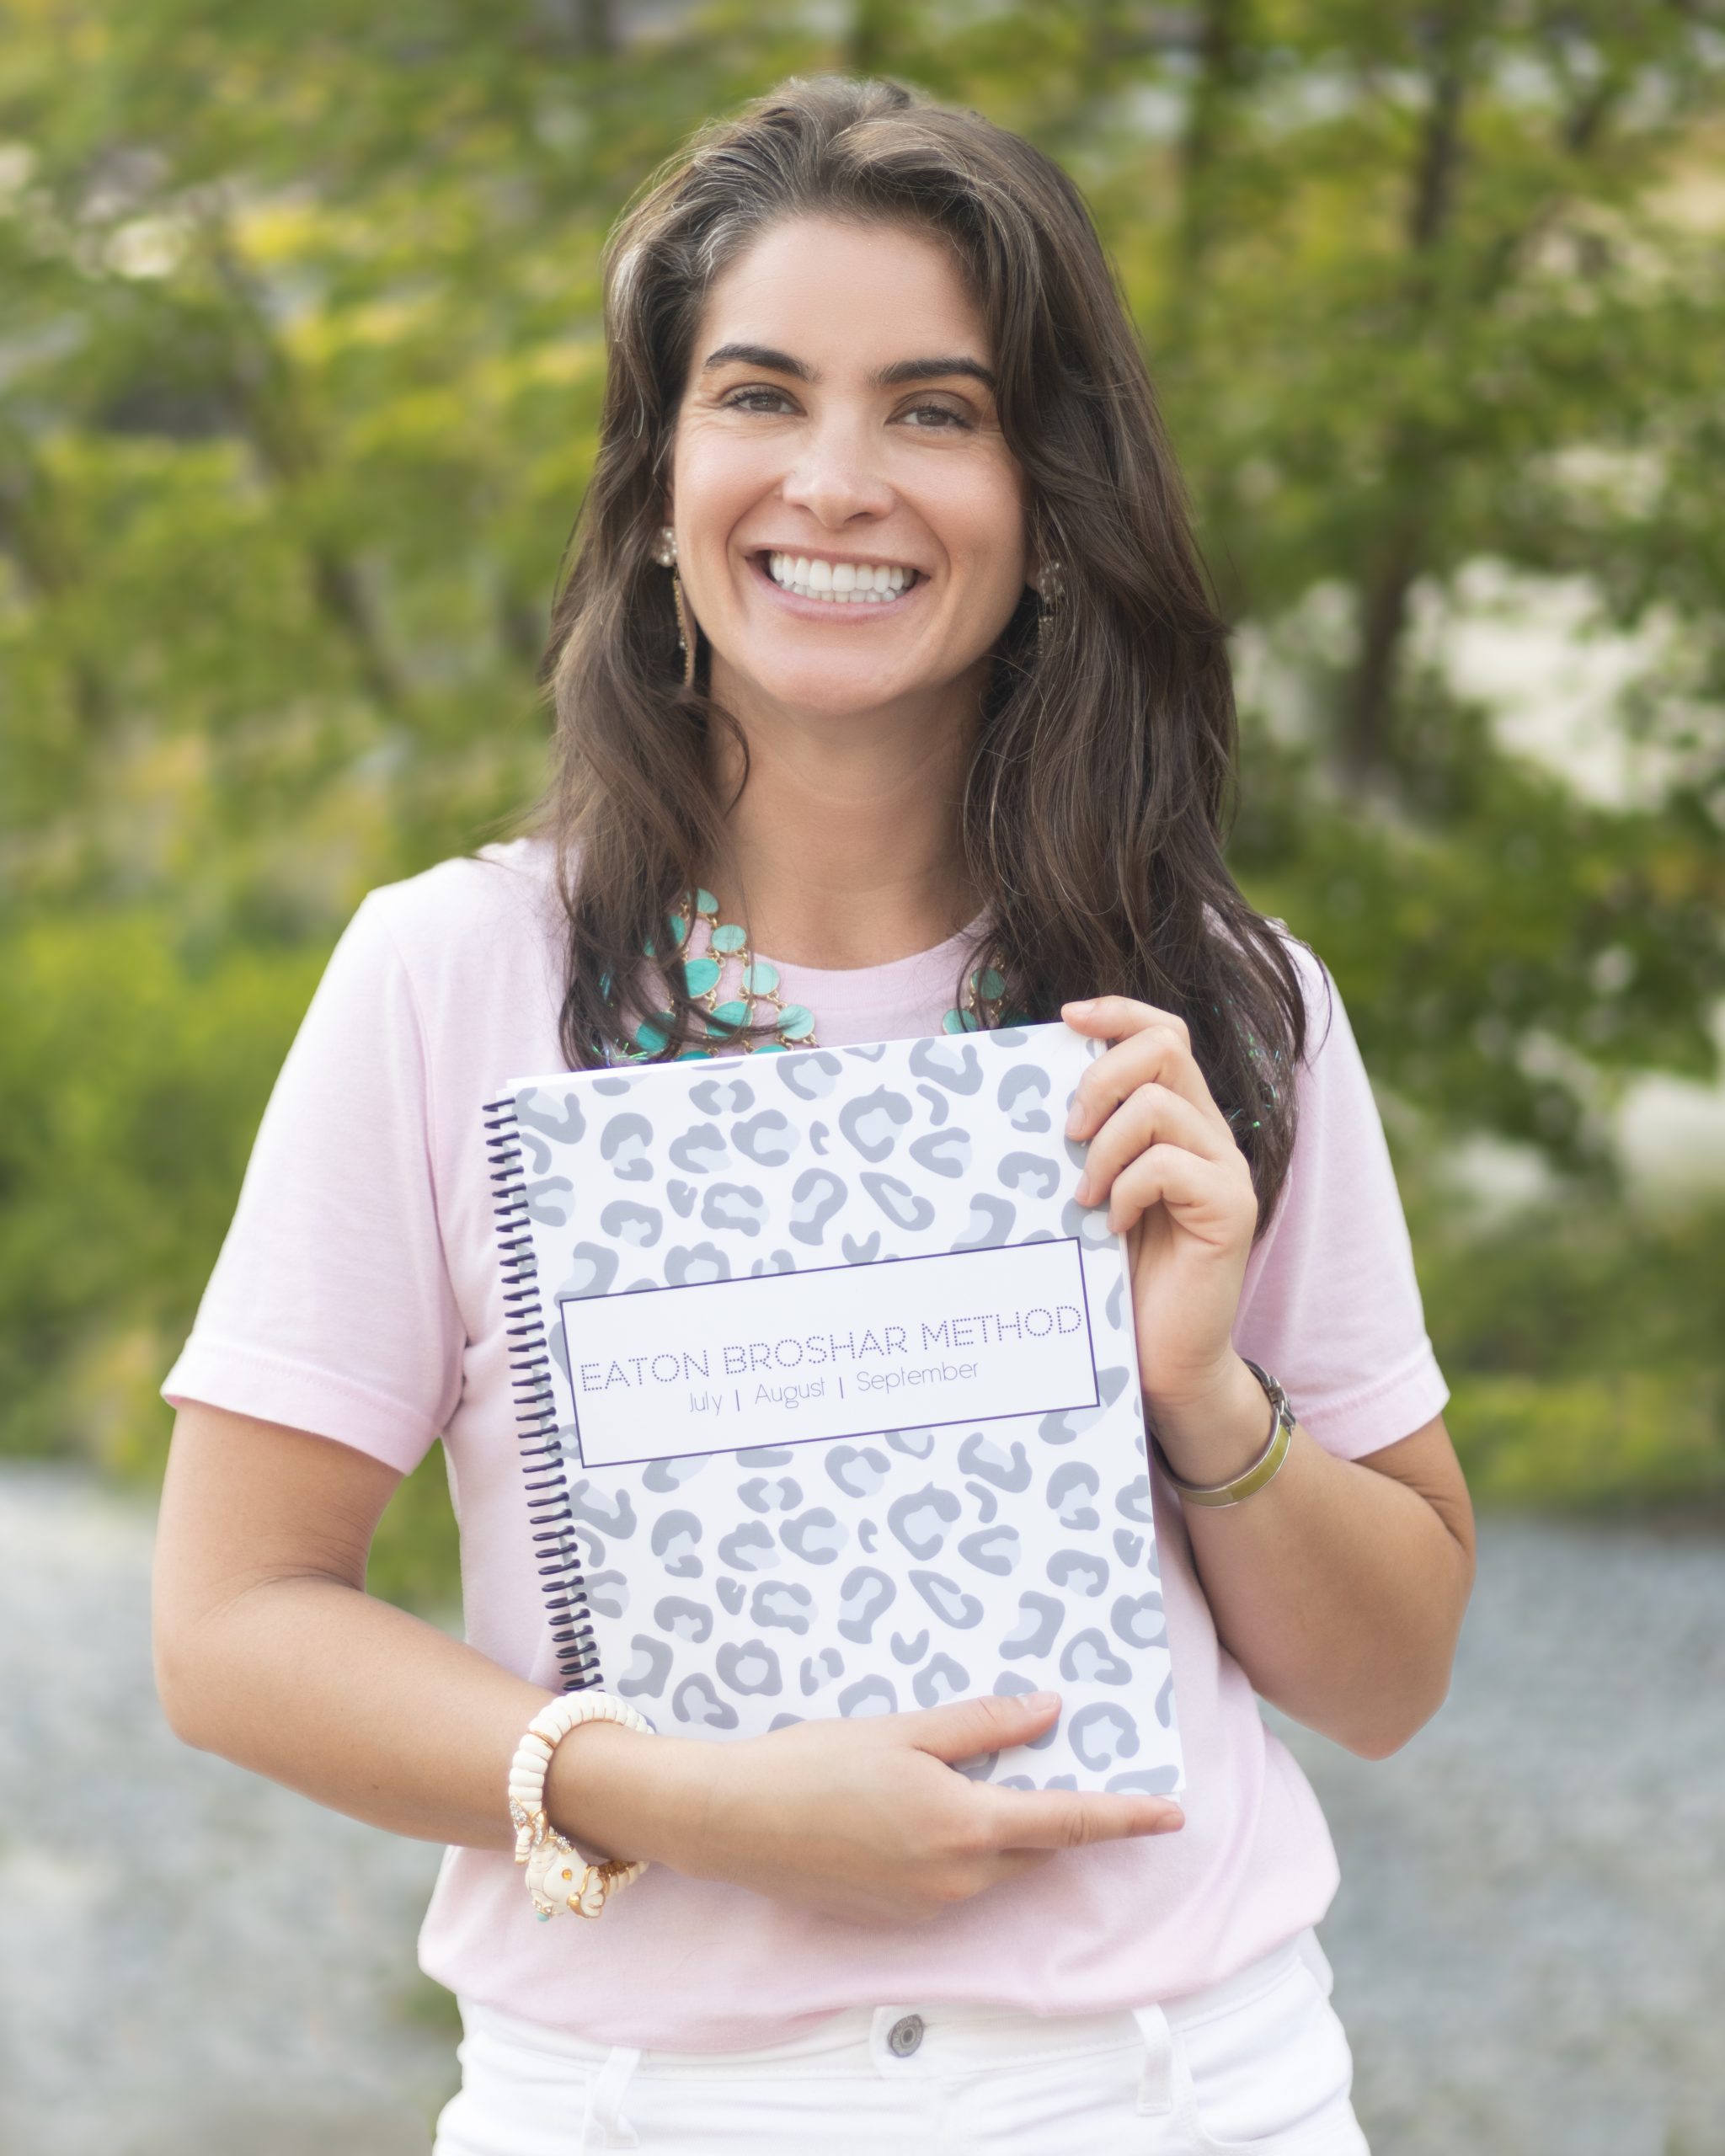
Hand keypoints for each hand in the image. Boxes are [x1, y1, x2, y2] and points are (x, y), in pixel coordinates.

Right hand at [555, 1691, 1181, 1926]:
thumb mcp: (903, 1731)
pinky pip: (958, 1882)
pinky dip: (968, 1849)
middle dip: (1060, 1817)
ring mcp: (928, 1905)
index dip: (1124, 1817)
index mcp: (964, 1825)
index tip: (1172, 1813)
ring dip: (1010, 1832)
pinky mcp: (899, 1916)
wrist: (734, 1820)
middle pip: (1036, 1850)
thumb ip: (982, 1727)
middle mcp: (956, 1878)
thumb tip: (1048, 1713)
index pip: (1067, 1823)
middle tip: (1072, 1766)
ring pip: (997, 1867)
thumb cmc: (813, 1763)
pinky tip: (932, 1809)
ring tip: (989, 1778)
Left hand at [1060, 996, 1258, 1432]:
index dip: (1119, 1012)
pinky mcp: (1232, 1210)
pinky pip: (1169, 1165)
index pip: (1163, 1032)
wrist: (1163, 1362)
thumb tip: (1014, 1092)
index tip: (1067, 1017)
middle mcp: (1209, 1136)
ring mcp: (1225, 1171)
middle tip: (1067, 1131)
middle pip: (1167, 1046)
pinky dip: (1127, 1189)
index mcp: (1177, 1122)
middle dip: (1102, 1074)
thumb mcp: (1088, 1195)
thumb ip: (1078, 1145)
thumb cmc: (1116, 1280)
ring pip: (1161, 1104)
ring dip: (1104, 1145)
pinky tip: (1113, 1227)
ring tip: (1083, 1195)